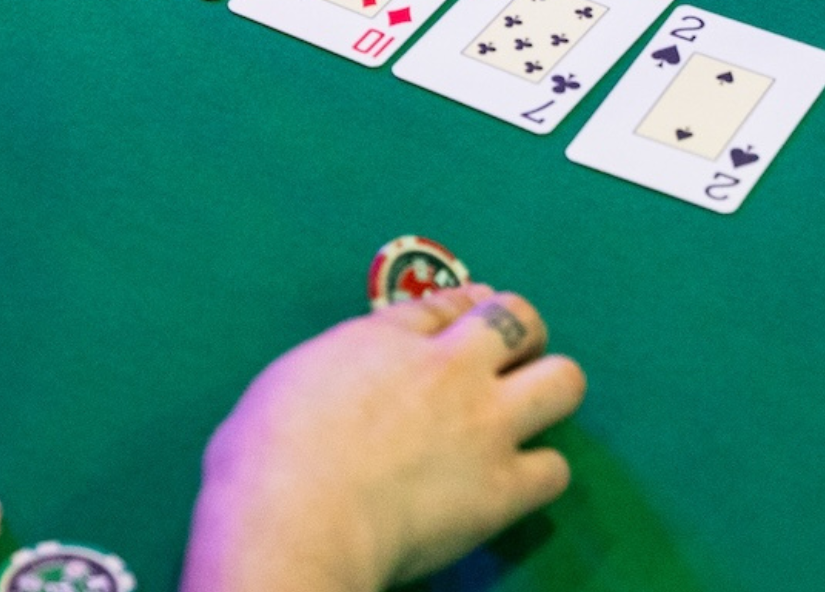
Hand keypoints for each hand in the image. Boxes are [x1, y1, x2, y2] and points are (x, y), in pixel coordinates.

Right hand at [183, 284, 586, 591]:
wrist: (295, 520)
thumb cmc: (261, 462)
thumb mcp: (283, 384)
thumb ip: (328, 376)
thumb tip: (331, 394)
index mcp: (385, 338)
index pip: (447, 303)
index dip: (462, 310)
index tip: (465, 321)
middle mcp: (447, 368)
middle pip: (520, 318)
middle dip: (519, 337)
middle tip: (505, 365)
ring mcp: (484, 425)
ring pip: (563, 380)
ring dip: (546, 393)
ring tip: (525, 416)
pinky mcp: (503, 488)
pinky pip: (554, 469)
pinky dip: (537, 475)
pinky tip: (512, 485)